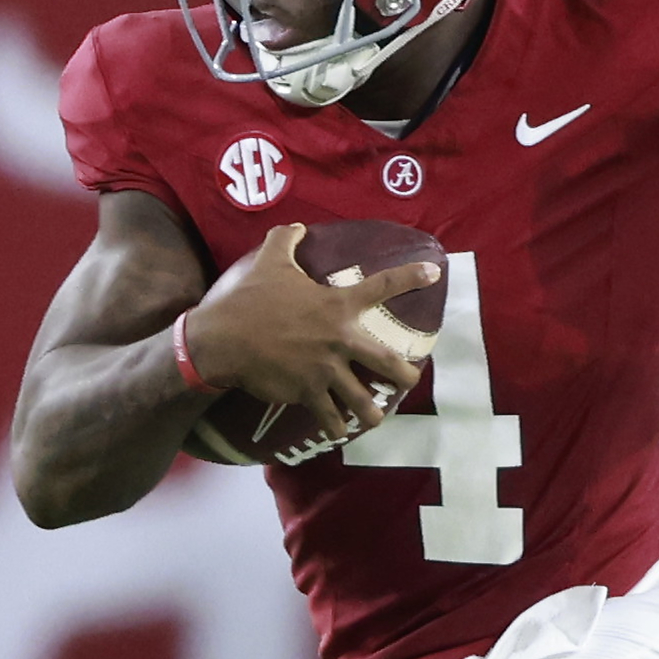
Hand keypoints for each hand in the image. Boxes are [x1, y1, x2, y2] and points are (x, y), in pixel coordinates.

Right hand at [181, 223, 438, 435]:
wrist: (224, 339)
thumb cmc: (249, 299)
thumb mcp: (270, 260)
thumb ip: (287, 240)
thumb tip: (297, 226)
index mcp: (337, 305)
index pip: (382, 286)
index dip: (411, 277)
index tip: (434, 274)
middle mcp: (339, 339)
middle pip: (389, 363)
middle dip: (406, 375)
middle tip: (411, 379)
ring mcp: (325, 370)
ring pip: (363, 401)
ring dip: (373, 414)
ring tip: (377, 420)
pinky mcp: (307, 393)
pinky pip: (330, 416)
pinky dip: (336, 427)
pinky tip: (339, 432)